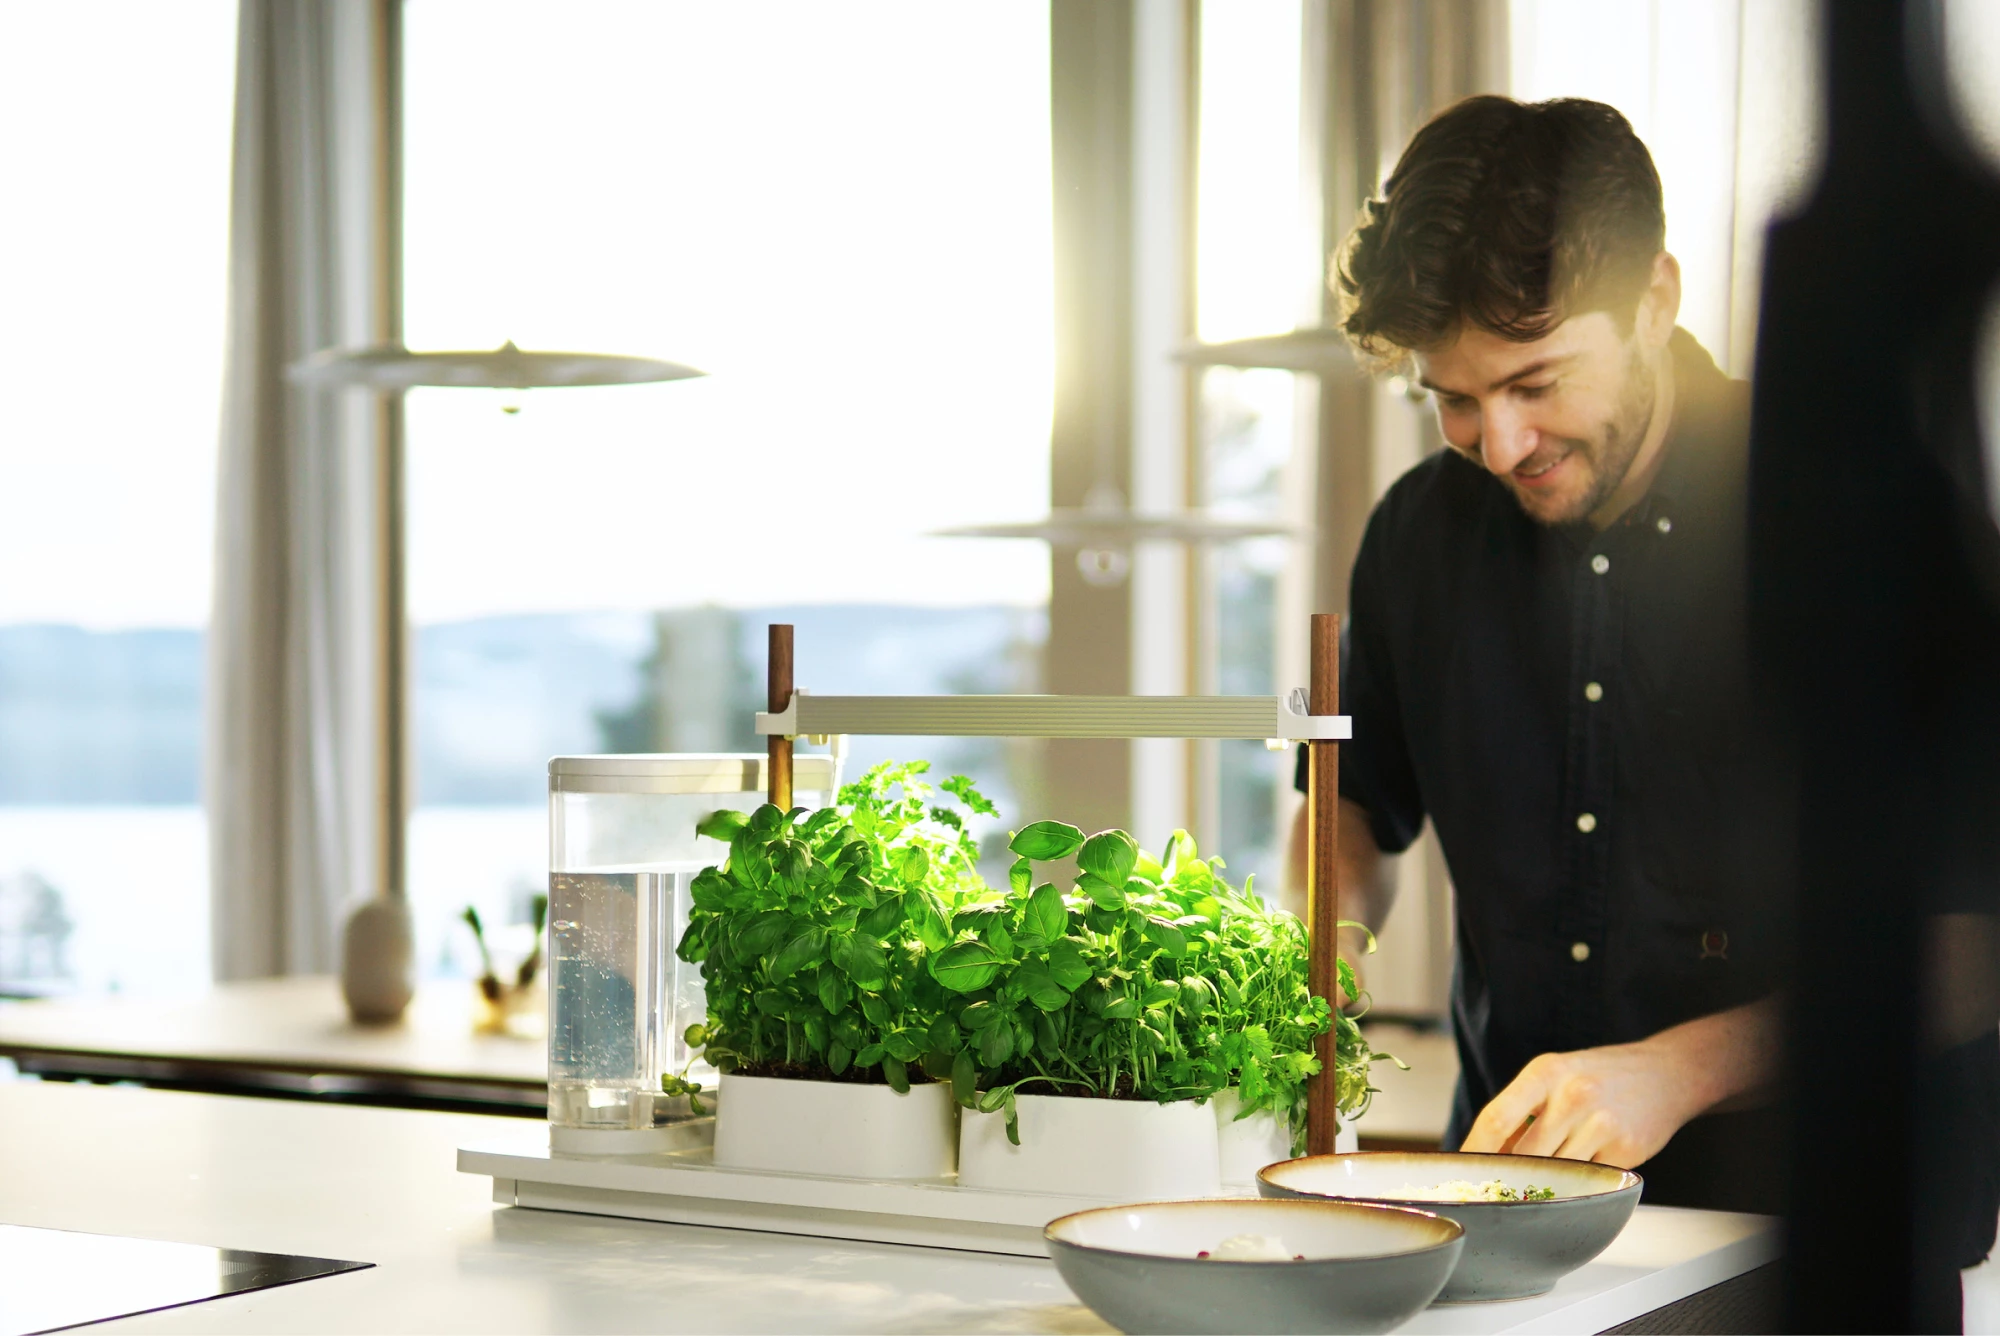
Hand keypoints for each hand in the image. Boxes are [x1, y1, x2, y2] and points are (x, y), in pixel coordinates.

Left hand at [1457, 1040, 1701, 1167]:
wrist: (1667, 1074)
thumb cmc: (1599, 1076)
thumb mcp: (1556, 1075)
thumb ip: (1522, 1110)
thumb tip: (1484, 1153)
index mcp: (1546, 1072)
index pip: (1497, 1118)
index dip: (1475, 1150)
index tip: (1461, 1170)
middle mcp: (1573, 1095)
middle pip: (1524, 1154)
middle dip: (1508, 1176)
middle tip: (1496, 1189)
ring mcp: (1602, 1123)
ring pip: (1555, 1172)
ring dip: (1544, 1183)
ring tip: (1540, 1183)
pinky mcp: (1626, 1150)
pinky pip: (1587, 1180)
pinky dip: (1578, 1182)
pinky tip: (1582, 1171)